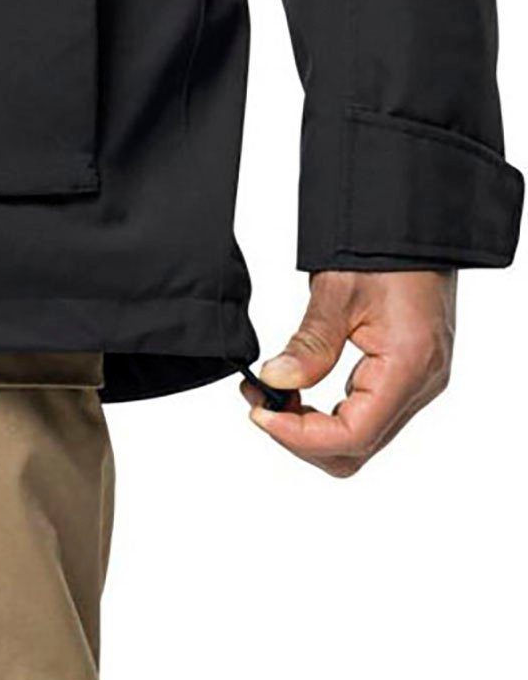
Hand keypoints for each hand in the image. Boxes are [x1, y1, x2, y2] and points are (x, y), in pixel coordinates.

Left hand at [241, 271, 456, 476]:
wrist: (419, 230)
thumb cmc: (387, 250)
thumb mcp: (339, 290)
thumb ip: (310, 343)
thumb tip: (275, 381)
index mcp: (409, 367)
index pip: (352, 436)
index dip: (299, 435)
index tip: (260, 412)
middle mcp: (420, 386)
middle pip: (355, 449)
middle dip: (300, 436)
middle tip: (259, 403)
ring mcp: (416, 385)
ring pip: (359, 439)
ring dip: (309, 428)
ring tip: (271, 393)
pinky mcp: (407, 377)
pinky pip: (364, 416)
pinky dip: (325, 414)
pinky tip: (297, 390)